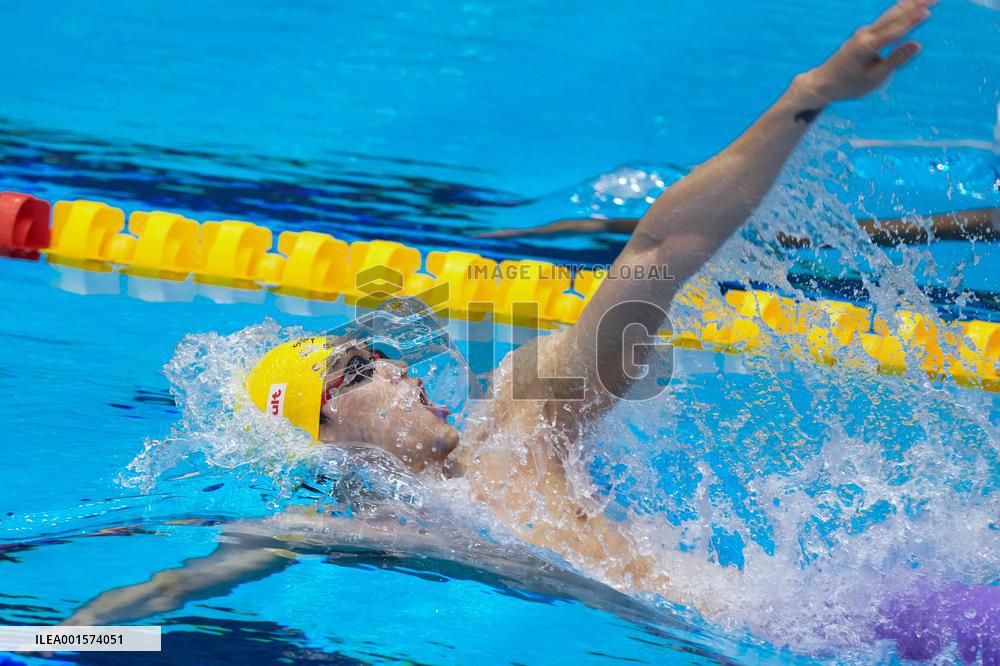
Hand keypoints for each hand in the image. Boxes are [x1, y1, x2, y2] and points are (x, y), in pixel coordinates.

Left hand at [803, 0, 934, 103]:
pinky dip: (897, 11)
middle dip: (915, 6)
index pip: (895, 31)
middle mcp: (865, 35)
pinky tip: (906, 6)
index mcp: (868, 46)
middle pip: (894, 16)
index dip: (913, 21)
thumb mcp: (874, 78)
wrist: (823, 83)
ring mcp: (863, 33)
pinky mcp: (862, 35)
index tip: (929, 11)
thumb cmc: (849, 85)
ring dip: (908, 5)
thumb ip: (896, 60)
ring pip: (889, 15)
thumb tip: (917, 44)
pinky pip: (883, 20)